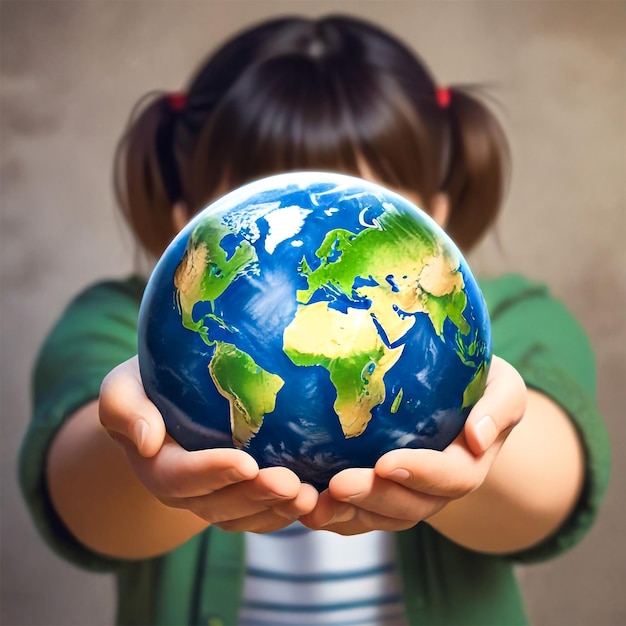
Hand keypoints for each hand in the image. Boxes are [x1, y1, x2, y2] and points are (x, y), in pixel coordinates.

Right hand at [100, 357, 317, 532]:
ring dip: (276, 510)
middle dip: (255, 496)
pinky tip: (315, 498)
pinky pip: (261, 514)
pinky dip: (286, 511)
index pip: (180, 476)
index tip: (246, 463)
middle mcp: (185, 491)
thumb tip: (146, 440)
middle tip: (291, 484)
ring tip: (309, 496)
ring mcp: (213, 497)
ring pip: (244, 515)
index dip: (212, 473)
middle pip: (218, 504)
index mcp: (156, 464)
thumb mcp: (123, 387)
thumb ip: (125, 409)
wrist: (166, 395)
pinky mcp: (239, 494)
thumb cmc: (147, 383)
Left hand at [300, 355, 526, 534]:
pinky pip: (358, 513)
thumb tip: (478, 436)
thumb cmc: (479, 383)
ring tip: (314, 503)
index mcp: (469, 463)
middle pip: (410, 506)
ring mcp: (407, 493)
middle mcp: (437, 488)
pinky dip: (334, 514)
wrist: (458, 394)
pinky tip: (306, 503)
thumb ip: (500, 408)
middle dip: (375, 498)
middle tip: (339, 484)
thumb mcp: (503, 387)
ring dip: (348, 513)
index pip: (452, 478)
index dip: (421, 474)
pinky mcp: (379, 490)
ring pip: (381, 516)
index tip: (387, 462)